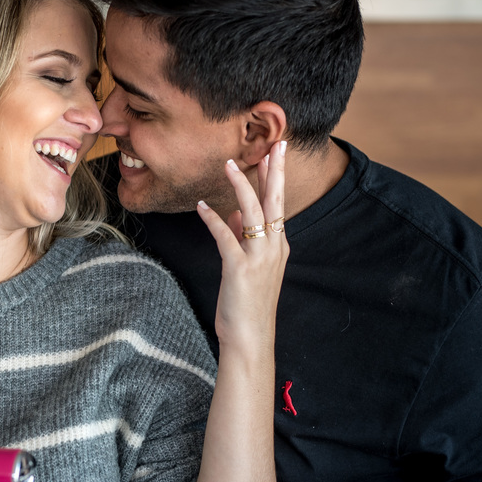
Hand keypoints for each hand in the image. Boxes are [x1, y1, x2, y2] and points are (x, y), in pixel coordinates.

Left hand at [196, 141, 288, 349]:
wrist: (250, 338)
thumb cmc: (247, 304)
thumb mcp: (247, 267)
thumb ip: (241, 237)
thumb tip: (231, 213)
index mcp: (278, 246)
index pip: (277, 204)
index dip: (275, 178)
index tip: (273, 153)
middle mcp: (274, 248)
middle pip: (276, 201)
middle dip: (275, 170)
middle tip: (277, 144)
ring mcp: (259, 258)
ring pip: (253, 212)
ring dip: (241, 186)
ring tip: (230, 164)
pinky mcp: (240, 268)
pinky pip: (225, 236)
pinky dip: (213, 219)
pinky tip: (202, 206)